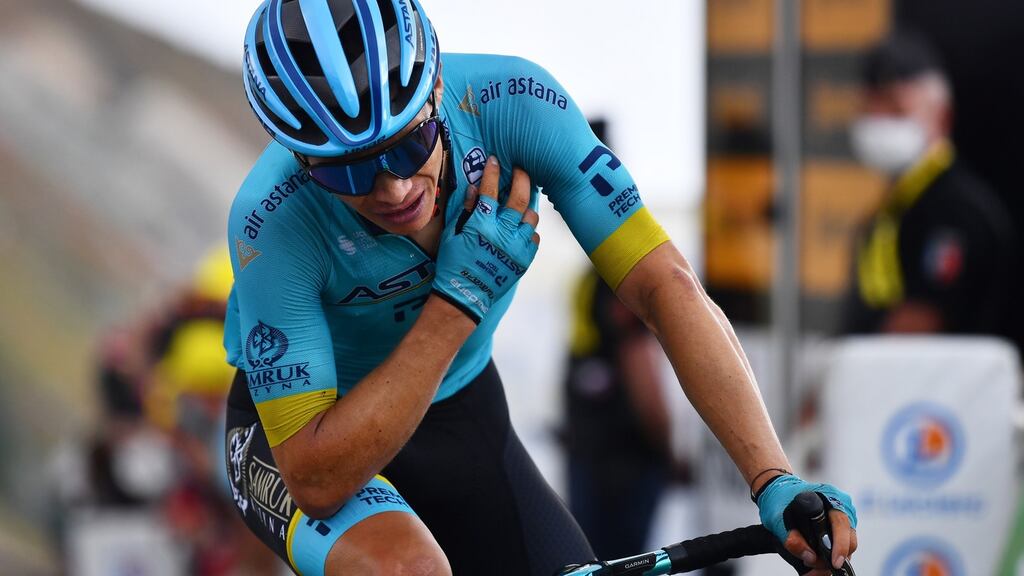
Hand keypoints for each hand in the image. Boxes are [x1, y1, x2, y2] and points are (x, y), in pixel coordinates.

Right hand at [431, 156, 539, 322]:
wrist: (465, 295)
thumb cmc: (453, 263)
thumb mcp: (452, 234)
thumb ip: (465, 211)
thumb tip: (475, 189)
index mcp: (482, 225)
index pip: (490, 190)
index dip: (492, 172)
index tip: (495, 160)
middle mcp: (503, 233)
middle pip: (519, 198)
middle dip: (522, 178)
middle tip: (522, 169)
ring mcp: (516, 247)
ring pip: (531, 217)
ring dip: (526, 207)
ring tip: (521, 203)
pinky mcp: (524, 259)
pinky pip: (534, 238)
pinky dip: (529, 231)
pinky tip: (521, 229)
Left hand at [756, 474, 857, 573]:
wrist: (777, 492)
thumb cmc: (779, 500)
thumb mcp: (777, 518)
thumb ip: (792, 539)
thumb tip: (810, 558)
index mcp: (830, 496)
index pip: (841, 524)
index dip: (840, 546)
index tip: (834, 563)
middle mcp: (841, 506)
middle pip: (850, 539)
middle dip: (834, 557)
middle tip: (812, 564)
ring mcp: (842, 517)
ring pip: (847, 546)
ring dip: (830, 558)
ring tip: (809, 561)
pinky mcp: (839, 527)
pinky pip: (840, 545)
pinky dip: (829, 555)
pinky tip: (813, 558)